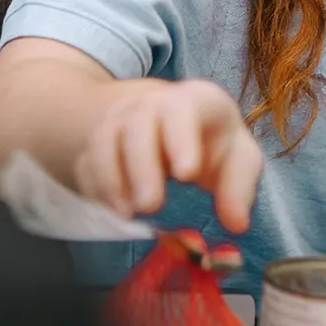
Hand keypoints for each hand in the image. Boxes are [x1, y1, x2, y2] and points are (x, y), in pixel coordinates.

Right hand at [74, 78, 263, 233]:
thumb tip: (237, 225)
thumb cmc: (213, 141)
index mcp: (194, 101)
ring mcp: (119, 119)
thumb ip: (238, 188)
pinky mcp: (97, 142)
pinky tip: (109, 210)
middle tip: (150, 205)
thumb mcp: (239, 157)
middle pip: (137, 123)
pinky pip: (86, 160)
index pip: (182, 109)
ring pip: (103, 139)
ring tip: (126, 213)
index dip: (181, 139)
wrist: (174, 123)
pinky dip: (94, 186)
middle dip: (141, 166)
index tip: (187, 175)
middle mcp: (151, 103)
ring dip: (111, 179)